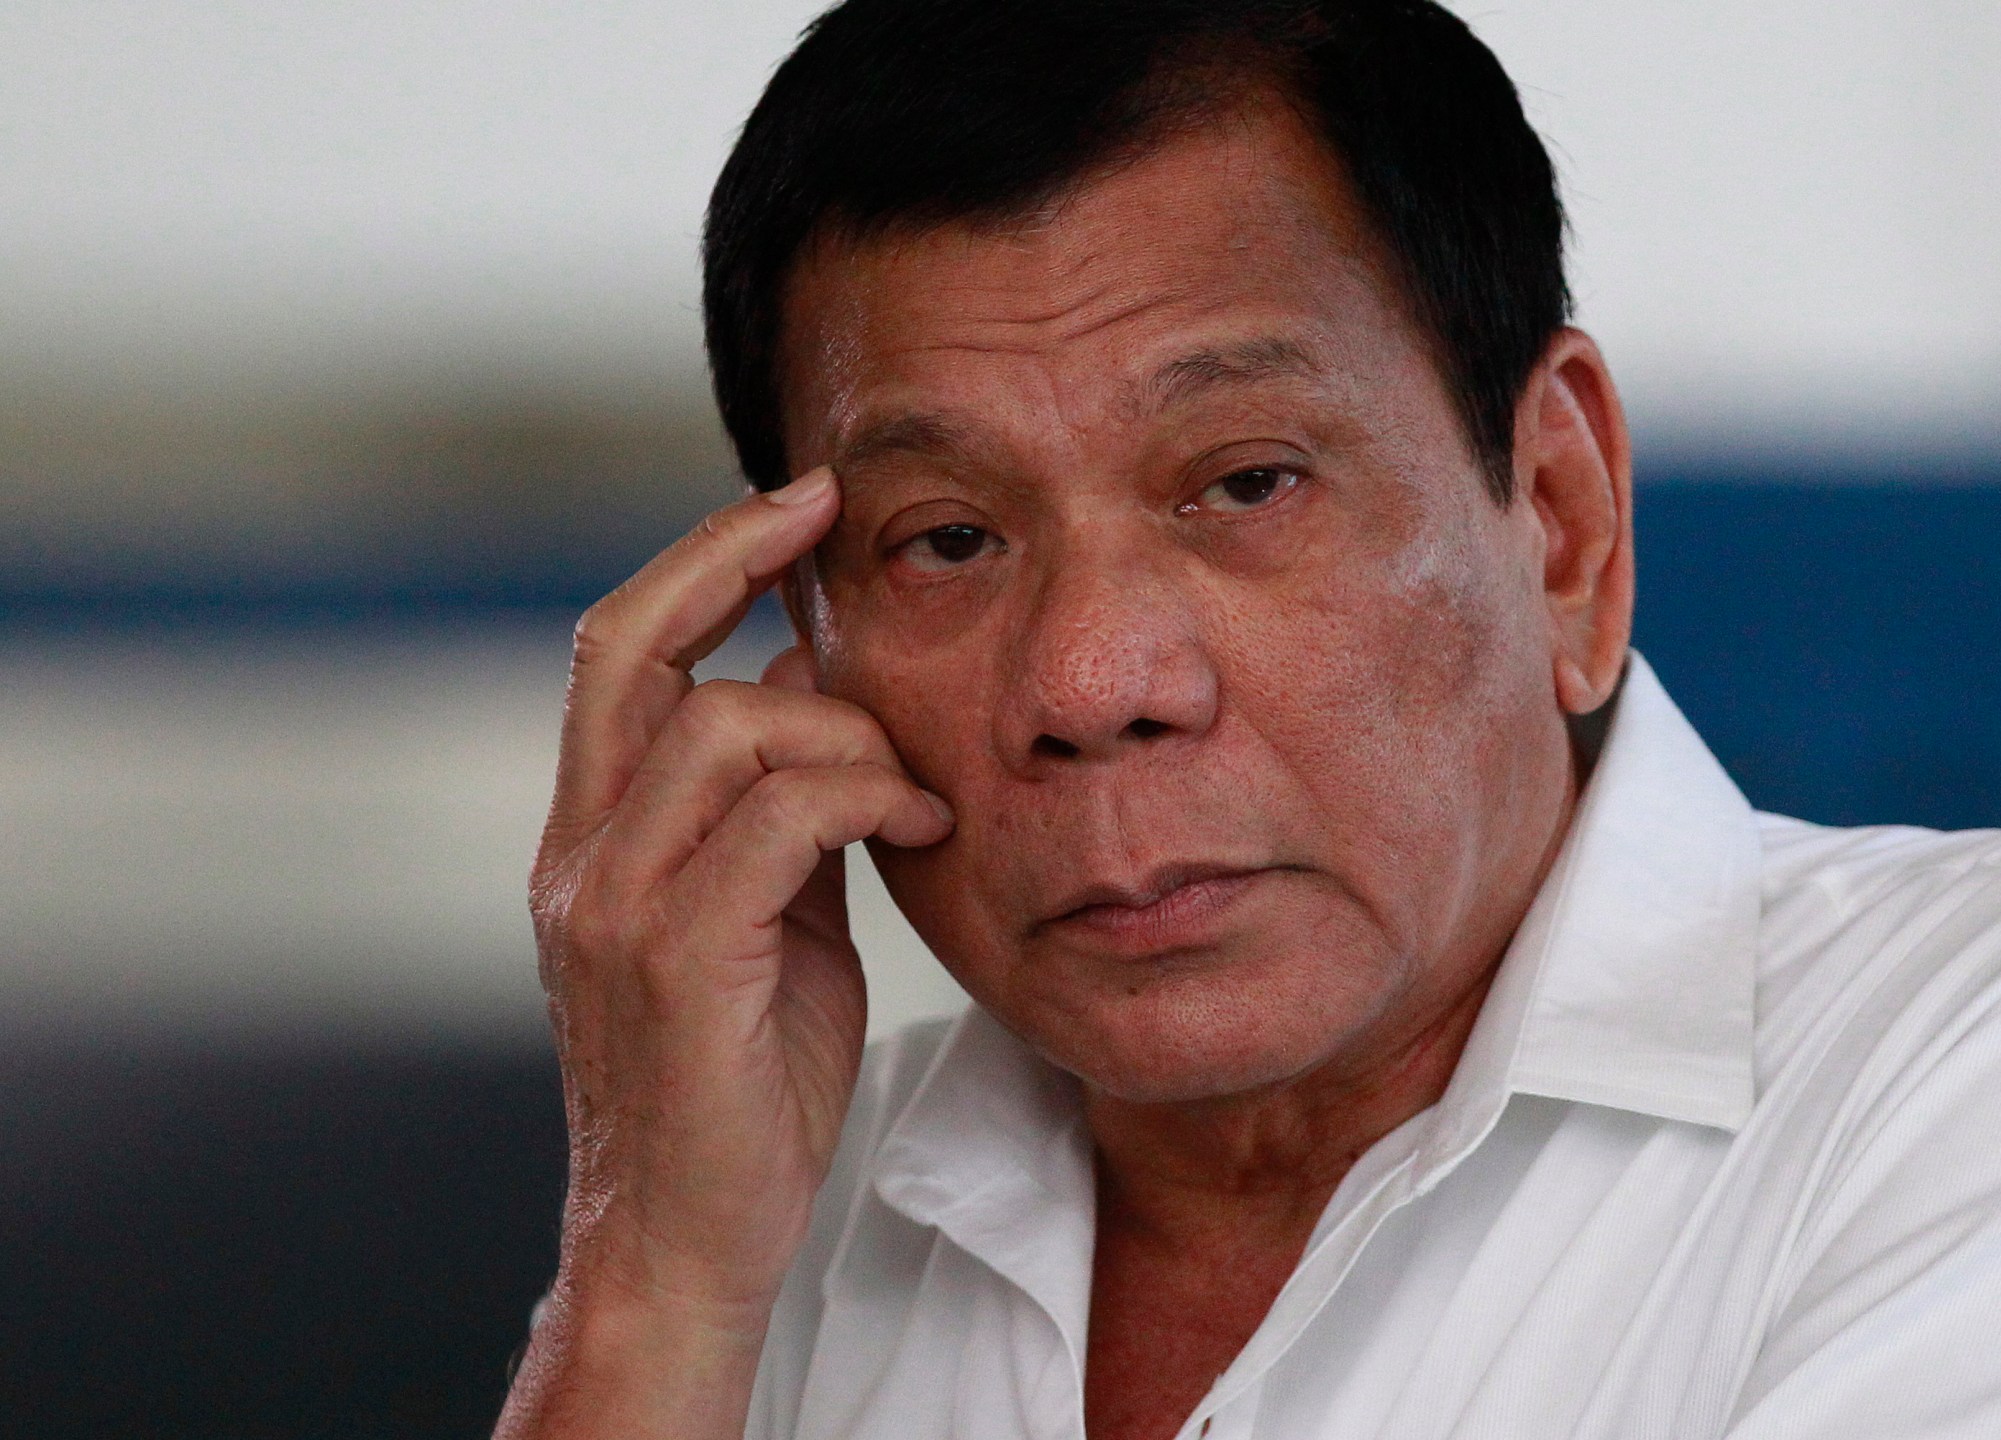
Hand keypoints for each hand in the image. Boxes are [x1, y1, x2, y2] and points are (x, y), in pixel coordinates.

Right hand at [497, 468, 952, 1437]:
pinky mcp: (672, 954)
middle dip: (739, 561)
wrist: (690, 1236)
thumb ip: (780, 817)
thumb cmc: (742, 1083)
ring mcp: (612, 901)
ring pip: (726, 725)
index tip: (793, 504)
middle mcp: (578, 853)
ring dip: (847, 733)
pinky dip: (867, 797)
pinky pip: (781, 816)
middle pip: (633, 646)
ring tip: (916, 789)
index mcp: (591, 837)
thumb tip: (824, 702)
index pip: (617, 652)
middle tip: (836, 526)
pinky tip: (924, 831)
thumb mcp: (765, 921)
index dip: (701, 561)